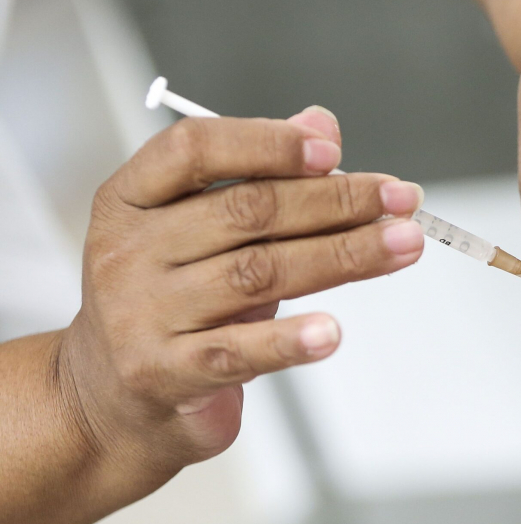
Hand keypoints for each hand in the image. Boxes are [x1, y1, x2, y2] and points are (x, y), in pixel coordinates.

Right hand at [59, 107, 425, 490]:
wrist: (115, 399)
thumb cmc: (172, 303)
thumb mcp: (201, 233)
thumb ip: (258, 177)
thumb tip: (321, 124)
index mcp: (132, 199)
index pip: (194, 149)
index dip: (267, 142)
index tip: (334, 151)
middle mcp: (130, 251)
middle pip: (247, 212)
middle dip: (336, 201)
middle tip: (402, 201)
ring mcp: (143, 314)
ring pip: (259, 273)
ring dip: (343, 256)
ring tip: (402, 245)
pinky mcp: (165, 373)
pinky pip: (239, 351)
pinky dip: (291, 340)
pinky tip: (333, 332)